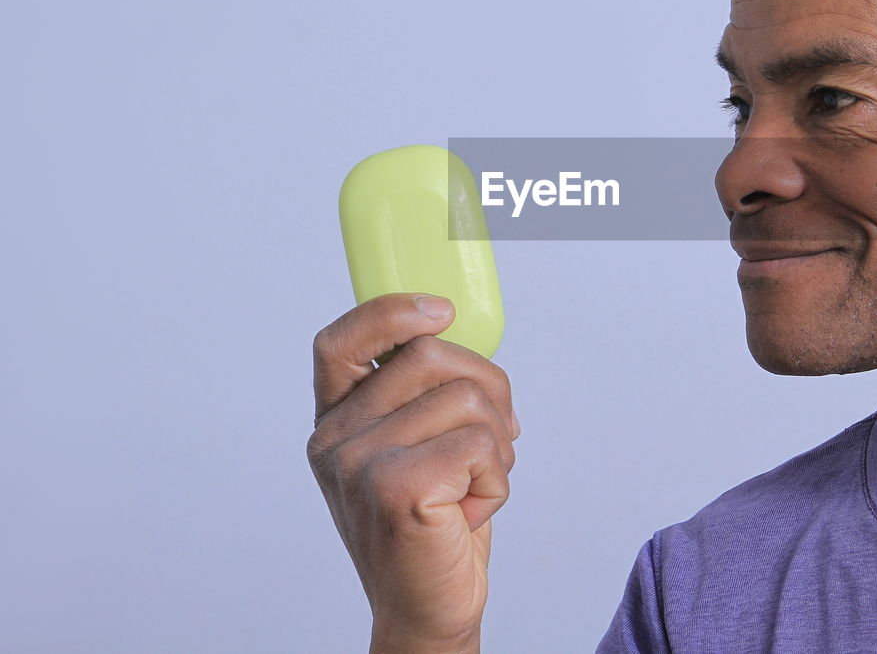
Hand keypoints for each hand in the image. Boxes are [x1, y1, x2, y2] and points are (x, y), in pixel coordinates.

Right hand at [307, 293, 519, 650]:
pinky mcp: (397, 489)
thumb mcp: (416, 447)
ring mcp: (359, 464)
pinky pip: (482, 443)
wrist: (429, 608)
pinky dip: (497, 478)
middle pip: (429, 356)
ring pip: (467, 398)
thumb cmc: (433, 525)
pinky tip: (472, 510)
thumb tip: (460, 336)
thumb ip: (421, 395)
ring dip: (497, 442)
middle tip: (497, 436)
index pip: (341, 342)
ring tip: (475, 482)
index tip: (442, 311)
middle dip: (489, 388)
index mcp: (335, 422)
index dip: (391, 312)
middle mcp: (335, 440)